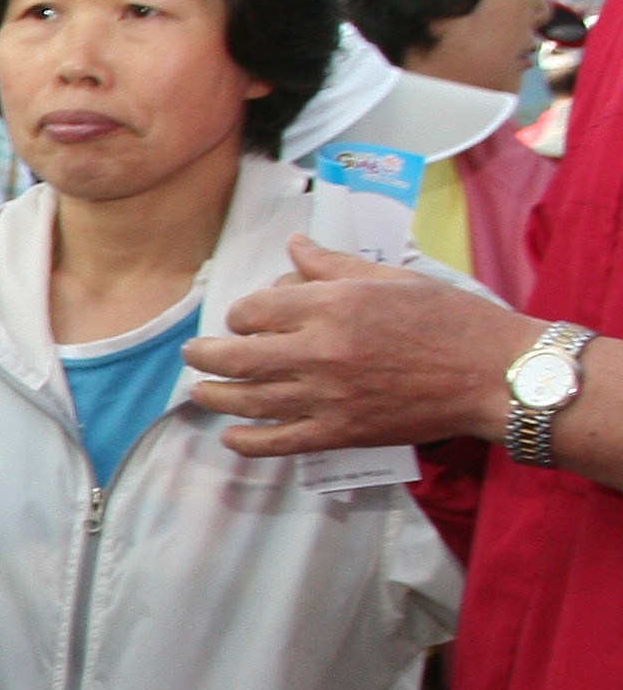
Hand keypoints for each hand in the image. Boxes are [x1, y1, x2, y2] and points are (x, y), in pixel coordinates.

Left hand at [184, 238, 532, 455]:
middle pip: (235, 357)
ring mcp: (326, 397)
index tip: (246, 318)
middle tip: (194, 353)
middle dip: (205, 355)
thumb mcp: (391, 279)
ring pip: (247, 400)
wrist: (494, 374)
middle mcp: (320, 352)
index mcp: (333, 306)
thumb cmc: (450, 320)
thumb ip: (332, 266)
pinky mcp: (339, 432)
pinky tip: (231, 436)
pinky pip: (276, 443)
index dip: (243, 313)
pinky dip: (246, 442)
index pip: (254, 310)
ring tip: (202, 390)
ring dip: (215, 396)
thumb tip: (294, 247)